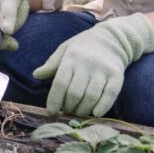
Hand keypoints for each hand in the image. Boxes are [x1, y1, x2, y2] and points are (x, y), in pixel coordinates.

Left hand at [33, 13, 153, 116]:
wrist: (111, 39)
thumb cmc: (82, 47)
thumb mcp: (64, 50)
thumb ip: (52, 64)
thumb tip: (36, 75)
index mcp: (71, 58)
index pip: (60, 83)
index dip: (54, 100)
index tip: (51, 112)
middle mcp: (87, 64)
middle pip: (75, 93)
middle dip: (69, 107)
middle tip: (67, 112)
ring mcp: (103, 70)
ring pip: (91, 97)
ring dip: (83, 110)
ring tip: (78, 112)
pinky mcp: (117, 76)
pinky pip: (109, 95)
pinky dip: (102, 107)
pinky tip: (95, 113)